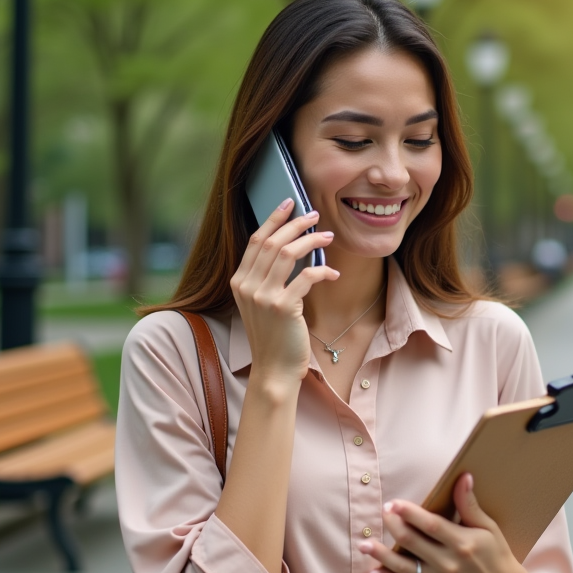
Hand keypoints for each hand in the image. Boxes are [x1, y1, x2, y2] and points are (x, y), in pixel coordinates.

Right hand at [230, 199, 338, 387]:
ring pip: (287, 253)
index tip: (289, 203)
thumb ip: (267, 277)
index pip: (255, 241)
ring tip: (328, 236)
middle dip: (295, 224)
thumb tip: (290, 247)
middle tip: (314, 215)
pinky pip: (306, 277)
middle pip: (271, 242)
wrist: (273, 369)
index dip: (273, 219)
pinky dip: (322, 271)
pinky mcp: (283, 307)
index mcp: (239, 281)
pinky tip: (332, 273)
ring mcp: (263, 296)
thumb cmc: (273, 335)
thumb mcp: (261, 302)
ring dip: (310, 241)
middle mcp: (247, 286)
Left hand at [359, 474, 536, 572]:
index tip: (395, 503)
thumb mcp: (488, 527)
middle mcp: (449, 563)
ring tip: (364, 544)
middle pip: (414, 543)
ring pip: (404, 567)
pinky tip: (372, 572)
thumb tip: (464, 477)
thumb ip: (470, 504)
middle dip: (394, 527)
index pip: (432, 526)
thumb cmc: (496, 553)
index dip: (411, 514)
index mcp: (463, 544)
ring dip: (382, 555)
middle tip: (383, 512)